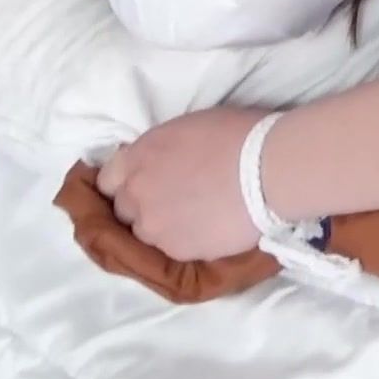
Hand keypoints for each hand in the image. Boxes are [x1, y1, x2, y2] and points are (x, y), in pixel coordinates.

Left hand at [97, 107, 267, 261]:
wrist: (271, 169)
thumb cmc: (240, 135)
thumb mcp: (189, 128)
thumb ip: (162, 150)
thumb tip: (162, 164)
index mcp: (137, 156)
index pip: (107, 179)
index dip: (127, 182)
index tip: (146, 183)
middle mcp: (135, 192)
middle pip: (123, 209)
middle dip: (143, 205)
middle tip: (176, 201)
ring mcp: (153, 225)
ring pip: (146, 233)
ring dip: (164, 226)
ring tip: (197, 219)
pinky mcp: (176, 250)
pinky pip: (172, 248)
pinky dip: (188, 240)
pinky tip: (212, 229)